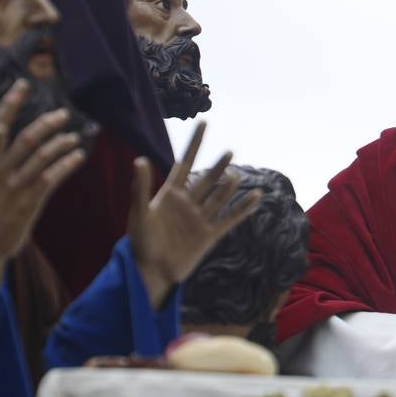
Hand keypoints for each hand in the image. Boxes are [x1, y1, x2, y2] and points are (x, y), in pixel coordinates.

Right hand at [0, 81, 86, 287]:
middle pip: (25, 137)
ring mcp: (14, 186)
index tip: (23, 85)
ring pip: (42, 156)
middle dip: (46, 122)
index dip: (10, 104)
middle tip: (63, 113)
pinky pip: (51, 177)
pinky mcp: (28, 202)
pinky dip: (66, 164)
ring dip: (61, 143)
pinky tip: (78, 157)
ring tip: (75, 136)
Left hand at [128, 121, 261, 307]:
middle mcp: (188, 203)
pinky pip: (229, 219)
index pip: (185, 163)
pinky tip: (256, 196)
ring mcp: (200, 218)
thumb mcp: (139, 214)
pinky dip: (243, 209)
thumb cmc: (141, 243)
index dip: (195, 143)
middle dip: (217, 166)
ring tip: (235, 175)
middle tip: (229, 152)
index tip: (204, 123)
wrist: (151, 273)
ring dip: (228, 187)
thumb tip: (140, 159)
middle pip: (206, 180)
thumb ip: (140, 187)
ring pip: (218, 197)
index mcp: (170, 194)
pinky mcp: (209, 235)